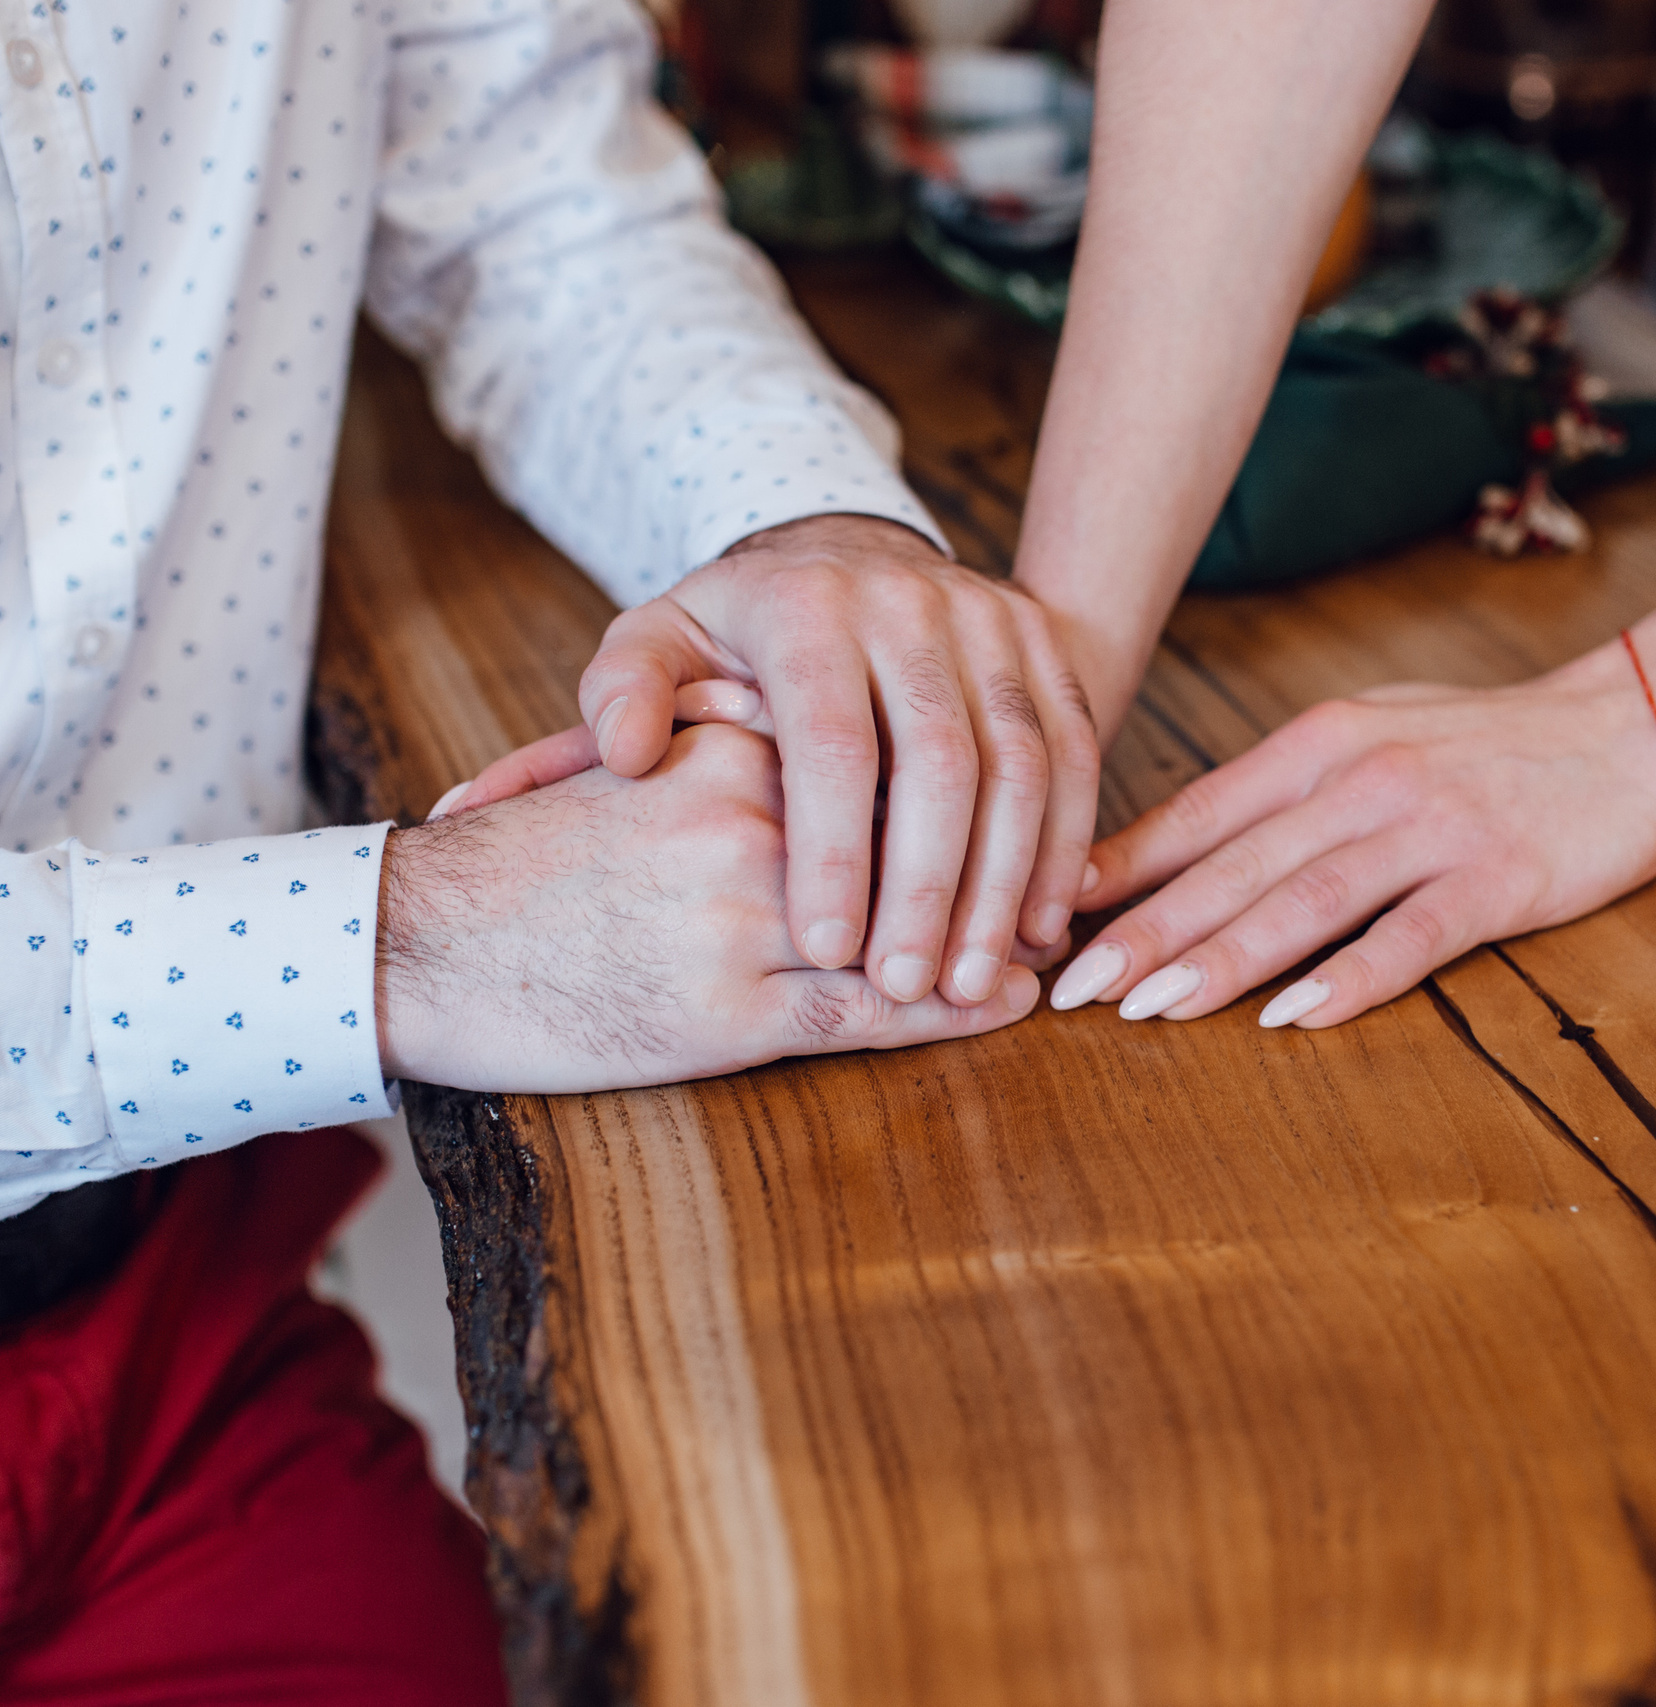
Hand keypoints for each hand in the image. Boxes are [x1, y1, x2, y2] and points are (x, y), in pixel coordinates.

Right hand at [377, 723, 1040, 1091]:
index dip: (963, 787)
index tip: (1022, 798)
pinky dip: (949, 1013)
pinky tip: (1000, 1005)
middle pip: (917, 834)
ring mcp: (746, 916)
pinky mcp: (732, 1008)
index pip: (882, 757)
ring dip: (988, 940)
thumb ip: (731, 741)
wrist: (418, 946)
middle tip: (1057, 882)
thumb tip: (818, 740)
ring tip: (1041, 946)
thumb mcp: (635, 768)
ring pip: (908, 925)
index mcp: (726, 747)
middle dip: (993, 862)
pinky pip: (870, 1013)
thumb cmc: (527, 863)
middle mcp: (748, 819)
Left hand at [431, 514, 1099, 1008]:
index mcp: (806, 603)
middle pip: (942, 756)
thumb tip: (628, 754)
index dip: (832, 851)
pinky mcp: (1046, 642)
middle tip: (906, 987)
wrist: (843, 551)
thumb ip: (622, 698)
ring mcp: (990, 617)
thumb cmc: (740, 634)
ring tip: (972, 978)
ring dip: (1004, 880)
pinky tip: (1035, 925)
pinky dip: (1063, 845)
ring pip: (1022, 761)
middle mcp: (910, 600)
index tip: (823, 951)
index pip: (831, 738)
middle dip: (929, 885)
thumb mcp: (657, 645)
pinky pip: (1075, 752)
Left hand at [1048, 647, 1655, 1030]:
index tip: (1046, 918)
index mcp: (1321, 744)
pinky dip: (1350, 978)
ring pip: (1305, 900)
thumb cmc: (1490, 742)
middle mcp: (1363, 779)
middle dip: (1143, 930)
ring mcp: (1430, 827)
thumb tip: (1178, 848)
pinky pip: (1411, 935)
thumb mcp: (1372, 736)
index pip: (1198, 814)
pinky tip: (1293, 1019)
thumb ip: (1283, 792)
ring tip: (1151, 1010)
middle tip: (1066, 989)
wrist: (1632, 725)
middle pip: (1234, 865)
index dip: (1118, 871)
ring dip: (1222, 958)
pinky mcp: (1497, 876)